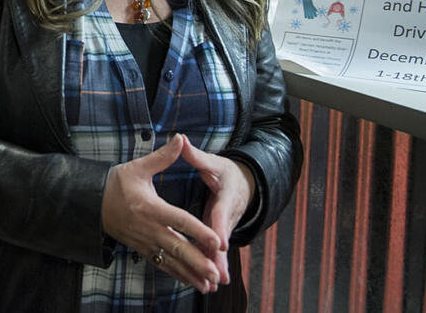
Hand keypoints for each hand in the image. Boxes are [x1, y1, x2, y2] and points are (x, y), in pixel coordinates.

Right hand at [101, 134, 224, 291]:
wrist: (92, 203)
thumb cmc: (116, 183)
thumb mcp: (138, 167)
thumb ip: (163, 157)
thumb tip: (180, 139)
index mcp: (151, 208)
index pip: (180, 221)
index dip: (199, 231)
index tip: (217, 241)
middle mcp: (150, 229)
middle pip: (178, 248)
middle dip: (199, 262)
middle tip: (216, 273)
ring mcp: (146, 242)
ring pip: (172, 261)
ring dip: (191, 274)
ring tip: (210, 285)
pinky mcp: (143, 249)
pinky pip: (163, 265)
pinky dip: (179, 275)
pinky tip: (193, 282)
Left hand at [178, 136, 255, 283]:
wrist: (244, 185)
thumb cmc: (227, 173)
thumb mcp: (214, 162)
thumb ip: (196, 156)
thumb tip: (181, 140)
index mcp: (226, 196)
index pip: (222, 212)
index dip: (221, 227)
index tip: (219, 241)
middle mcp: (228, 216)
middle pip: (223, 237)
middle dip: (220, 256)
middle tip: (218, 274)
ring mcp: (224, 228)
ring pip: (219, 249)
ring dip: (217, 267)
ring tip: (214, 285)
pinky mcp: (219, 235)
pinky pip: (213, 252)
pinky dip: (211, 266)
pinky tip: (206, 283)